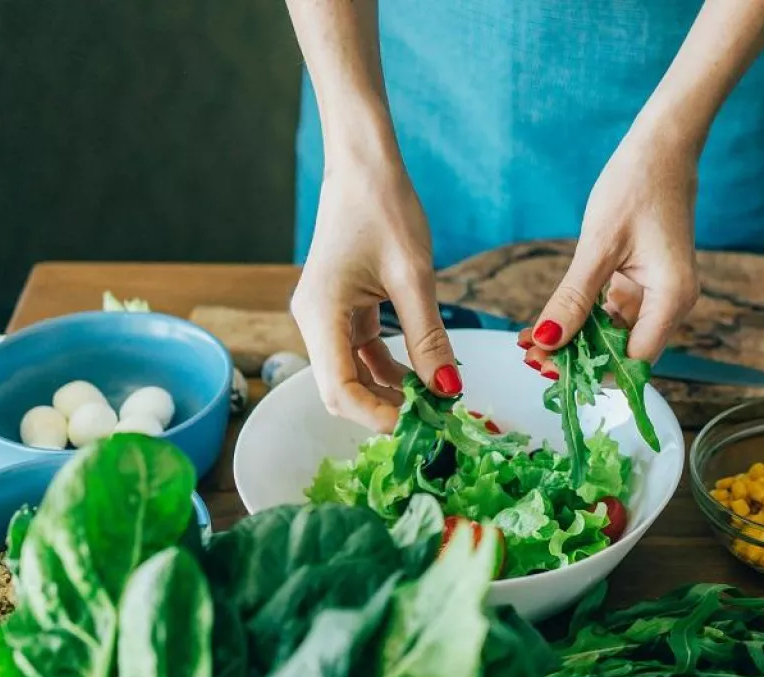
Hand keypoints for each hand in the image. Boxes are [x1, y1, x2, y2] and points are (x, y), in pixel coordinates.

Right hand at [291, 160, 460, 432]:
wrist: (365, 164)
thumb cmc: (385, 208)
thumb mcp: (414, 277)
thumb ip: (428, 337)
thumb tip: (449, 389)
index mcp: (320, 314)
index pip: (338, 389)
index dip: (374, 415)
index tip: (417, 424)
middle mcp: (314, 320)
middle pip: (341, 389)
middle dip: (383, 408)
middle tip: (434, 418)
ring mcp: (326, 315)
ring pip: (353, 374)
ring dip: (390, 390)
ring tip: (437, 398)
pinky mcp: (342, 308)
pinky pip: (362, 352)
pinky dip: (390, 367)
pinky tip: (425, 373)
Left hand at [519, 126, 700, 372]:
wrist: (662, 145)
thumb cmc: (637, 186)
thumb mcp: (598, 246)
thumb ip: (574, 299)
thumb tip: (547, 341)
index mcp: (671, 299)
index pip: (632, 361)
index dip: (591, 371)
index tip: (548, 368)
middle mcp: (672, 304)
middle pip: (624, 353)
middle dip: (579, 358)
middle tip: (531, 356)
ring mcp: (661, 294)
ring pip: (617, 335)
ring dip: (578, 340)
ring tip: (533, 341)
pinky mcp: (648, 282)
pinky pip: (616, 313)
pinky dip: (586, 319)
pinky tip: (554, 320)